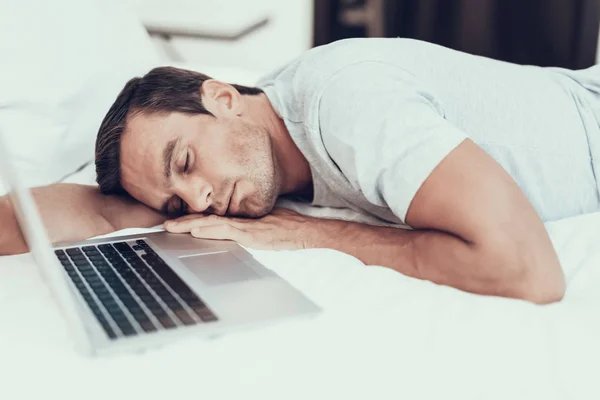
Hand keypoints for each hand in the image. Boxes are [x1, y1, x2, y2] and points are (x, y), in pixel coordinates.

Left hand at [163, 208, 328, 249]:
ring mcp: (244, 226)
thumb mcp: (263, 225)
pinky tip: (196, 231)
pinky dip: (210, 230)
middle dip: (184, 221)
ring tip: (172, 227)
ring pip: (211, 223)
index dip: (193, 218)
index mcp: (241, 219)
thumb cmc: (287, 227)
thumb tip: (232, 231)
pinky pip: (226, 230)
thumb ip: (247, 227)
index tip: (176, 221)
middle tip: (165, 224)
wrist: (304, 230)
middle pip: (207, 219)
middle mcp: (240, 220)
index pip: (212, 217)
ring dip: (190, 225)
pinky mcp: (251, 233)